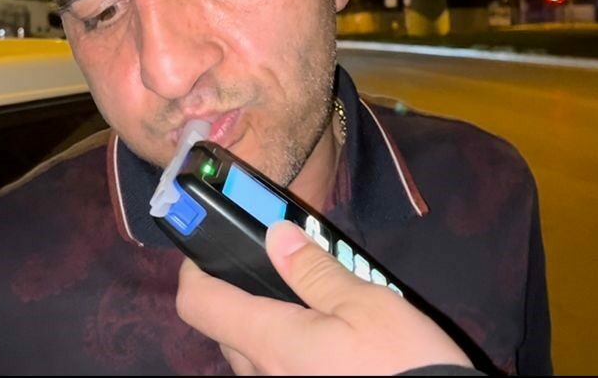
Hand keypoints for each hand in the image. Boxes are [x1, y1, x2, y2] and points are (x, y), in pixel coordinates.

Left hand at [175, 219, 474, 374]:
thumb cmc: (403, 365)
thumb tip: (275, 234)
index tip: (210, 244)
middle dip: (242, 293)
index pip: (197, 302)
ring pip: (251, 354)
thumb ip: (313, 270)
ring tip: (315, 303)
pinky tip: (328, 340)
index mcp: (269, 341)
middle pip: (224, 326)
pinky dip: (288, 350)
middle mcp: (262, 374)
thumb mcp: (365, 304)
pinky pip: (275, 372)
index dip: (194, 269)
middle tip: (284, 267)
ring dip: (269, 324)